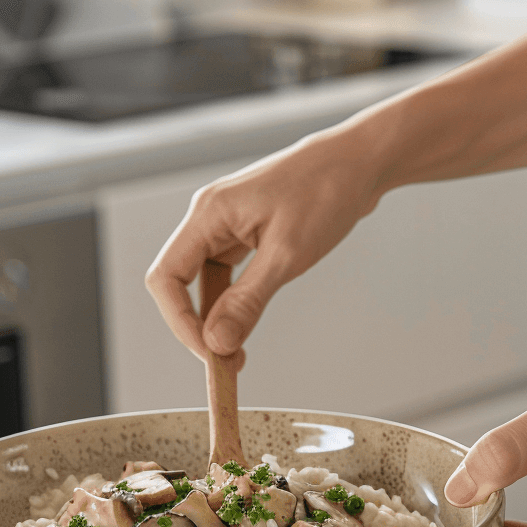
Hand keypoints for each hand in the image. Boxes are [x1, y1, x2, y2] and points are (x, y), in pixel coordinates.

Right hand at [145, 125, 384, 365]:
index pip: (166, 277)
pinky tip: (247, 323)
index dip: (180, 321)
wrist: (360, 162)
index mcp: (208, 214)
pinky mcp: (246, 234)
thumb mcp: (287, 255)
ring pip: (204, 284)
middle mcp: (209, 218)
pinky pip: (226, 277)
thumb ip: (247, 301)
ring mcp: (227, 226)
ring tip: (239, 353)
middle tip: (227, 364)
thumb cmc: (326, 192)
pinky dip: (233, 304)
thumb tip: (217, 342)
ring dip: (217, 319)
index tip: (209, 352)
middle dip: (198, 327)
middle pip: (180, 284)